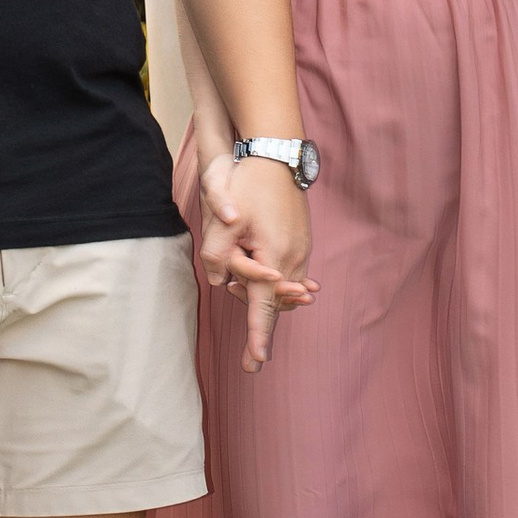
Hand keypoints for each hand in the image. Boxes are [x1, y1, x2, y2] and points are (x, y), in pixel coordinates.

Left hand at [196, 146, 316, 373]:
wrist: (277, 153)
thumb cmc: (250, 184)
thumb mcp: (224, 217)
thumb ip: (216, 253)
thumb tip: (216, 280)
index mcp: (274, 258)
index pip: (263, 308)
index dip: (257, 337)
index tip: (255, 364)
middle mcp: (294, 260)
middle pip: (276, 303)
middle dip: (257, 315)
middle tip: (241, 325)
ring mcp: (301, 250)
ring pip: (284, 290)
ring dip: (264, 295)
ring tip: (238, 286)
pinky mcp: (301, 241)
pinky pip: (290, 274)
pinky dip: (275, 281)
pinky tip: (260, 272)